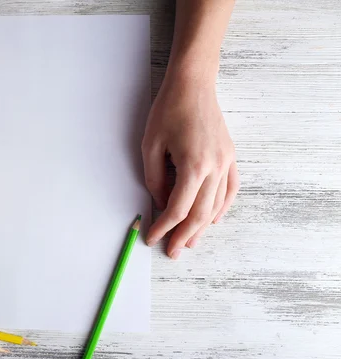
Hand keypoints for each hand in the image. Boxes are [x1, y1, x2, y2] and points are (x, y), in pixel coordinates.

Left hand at [142, 73, 238, 258]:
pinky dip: (222, 207)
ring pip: (216, 205)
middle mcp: (214, 167)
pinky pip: (230, 189)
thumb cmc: (168, 110)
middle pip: (200, 213)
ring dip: (203, 227)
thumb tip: (160, 202)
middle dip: (184, 235)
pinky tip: (213, 219)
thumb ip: (155, 179)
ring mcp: (226, 162)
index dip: (163, 227)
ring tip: (190, 242)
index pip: (178, 208)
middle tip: (173, 251)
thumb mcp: (151, 146)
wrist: (193, 83)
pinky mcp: (230, 155)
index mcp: (193, 166)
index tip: (151, 237)